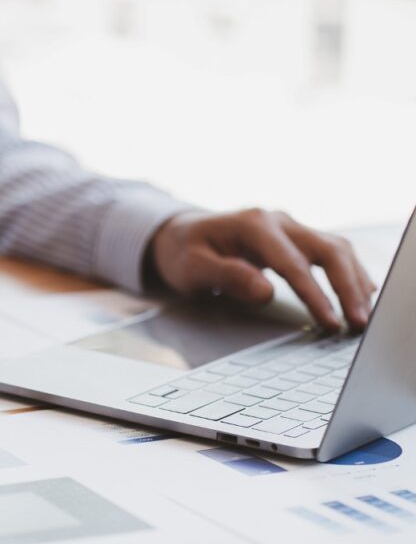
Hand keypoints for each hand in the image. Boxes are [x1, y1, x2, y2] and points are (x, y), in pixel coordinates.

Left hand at [149, 208, 376, 329]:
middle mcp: (278, 221)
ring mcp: (290, 228)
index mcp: (252, 225)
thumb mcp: (192, 267)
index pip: (292, 262)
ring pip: (336, 249)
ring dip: (354, 281)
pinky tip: (361, 295)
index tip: (329, 321)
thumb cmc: (183, 251)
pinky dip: (349, 273)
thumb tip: (266, 293)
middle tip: (359, 323)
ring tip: (365, 315)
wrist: (179, 234)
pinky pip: (331, 253)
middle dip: (347, 287)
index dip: (314, 293)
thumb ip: (228, 277)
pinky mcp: (296, 239)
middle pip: (328, 249)